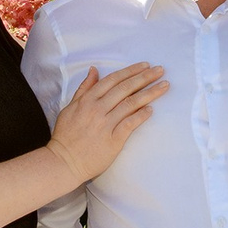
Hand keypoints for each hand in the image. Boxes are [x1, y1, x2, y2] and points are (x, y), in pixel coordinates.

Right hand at [47, 63, 167, 183]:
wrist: (63, 161)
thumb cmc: (66, 135)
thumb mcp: (70, 107)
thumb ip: (84, 88)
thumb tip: (94, 70)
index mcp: (87, 100)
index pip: (113, 80)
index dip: (130, 71)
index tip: (145, 66)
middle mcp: (97, 109)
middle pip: (125, 89)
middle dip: (144, 77)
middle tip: (160, 70)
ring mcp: (105, 125)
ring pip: (131, 104)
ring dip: (149, 93)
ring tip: (164, 86)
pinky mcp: (113, 141)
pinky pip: (130, 124)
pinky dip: (141, 116)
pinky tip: (151, 109)